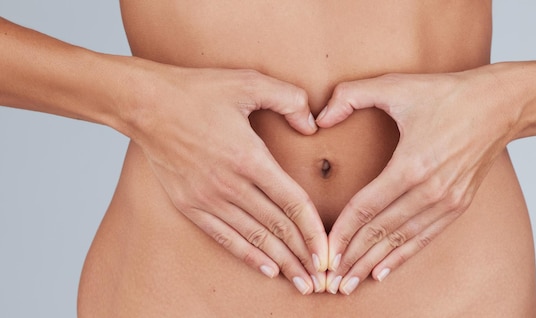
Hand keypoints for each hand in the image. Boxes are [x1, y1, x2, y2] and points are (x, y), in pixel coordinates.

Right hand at [128, 66, 327, 293]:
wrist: (145, 105)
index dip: (314, 230)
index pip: (292, 202)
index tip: (328, 250)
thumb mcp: (248, 82)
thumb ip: (289, 99)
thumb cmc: (197, 91)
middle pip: (277, 227)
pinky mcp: (189, 205)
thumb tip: (311, 124)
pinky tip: (266, 268)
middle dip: (303, 255)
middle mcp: (230, 184)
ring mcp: (208, 198)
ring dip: (280, 261)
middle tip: (323, 278)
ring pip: (254, 237)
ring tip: (302, 281)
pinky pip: (224, 237)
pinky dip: (247, 254)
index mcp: (249, 157)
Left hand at [316, 69, 516, 293]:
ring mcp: (448, 201)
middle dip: (353, 257)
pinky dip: (402, 256)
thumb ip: (350, 95)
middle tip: (329, 279)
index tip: (324, 251)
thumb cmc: (447, 94)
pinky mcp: (459, 205)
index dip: (343, 232)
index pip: (367, 208)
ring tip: (349, 282)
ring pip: (402, 240)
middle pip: (382, 231)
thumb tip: (319, 118)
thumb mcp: (396, 85)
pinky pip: (424, 237)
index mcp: (411, 164)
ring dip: (373, 263)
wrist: (501, 105)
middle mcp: (430, 190)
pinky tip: (383, 271)